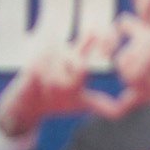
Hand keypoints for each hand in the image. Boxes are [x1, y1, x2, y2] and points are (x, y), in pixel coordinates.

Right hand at [0, 23, 130, 137]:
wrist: (28, 105)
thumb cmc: (56, 101)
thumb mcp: (81, 103)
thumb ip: (100, 104)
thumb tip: (121, 112)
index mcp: (77, 56)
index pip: (92, 40)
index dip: (103, 38)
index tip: (112, 38)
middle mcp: (63, 51)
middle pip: (80, 66)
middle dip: (73, 86)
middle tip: (64, 91)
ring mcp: (47, 54)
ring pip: (61, 79)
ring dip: (56, 91)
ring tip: (48, 89)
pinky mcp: (33, 61)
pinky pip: (47, 78)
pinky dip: (45, 88)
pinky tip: (39, 86)